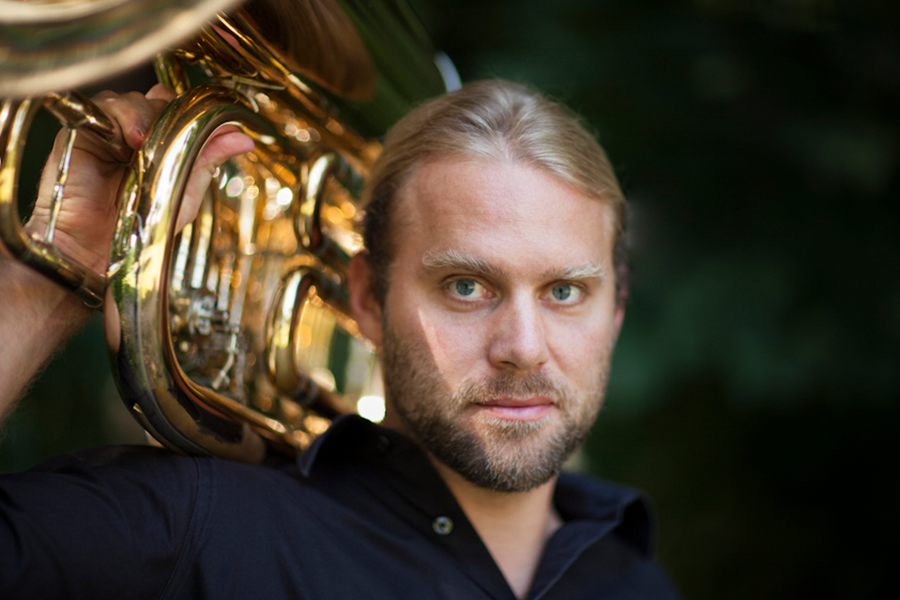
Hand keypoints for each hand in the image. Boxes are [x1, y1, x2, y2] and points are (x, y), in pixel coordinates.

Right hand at [26, 84, 254, 274]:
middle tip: (172, 139)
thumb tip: (244, 138)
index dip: (188, 110)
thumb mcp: (186, 191)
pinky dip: (120, 115)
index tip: (205, 122)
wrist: (103, 248)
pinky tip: (130, 139)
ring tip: (144, 142)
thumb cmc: (143, 225)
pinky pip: (101, 107)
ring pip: (130, 98)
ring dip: (144, 113)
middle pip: (156, 99)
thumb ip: (210, 159)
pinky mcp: (80, 131)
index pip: (176, 107)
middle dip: (168, 114)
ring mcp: (107, 130)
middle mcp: (133, 132)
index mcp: (160, 141)